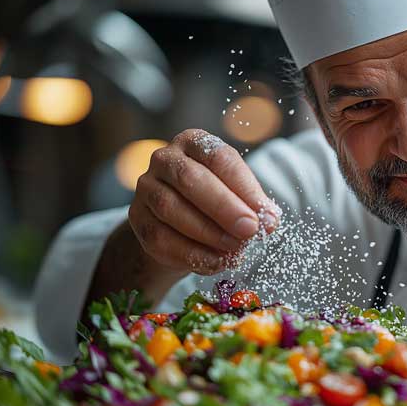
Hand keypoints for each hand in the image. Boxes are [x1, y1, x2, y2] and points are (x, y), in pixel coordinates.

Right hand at [128, 129, 278, 275]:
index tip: (267, 215)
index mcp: (194, 143)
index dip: (245, 187)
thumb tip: (270, 220)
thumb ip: (252, 204)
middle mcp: (165, 159)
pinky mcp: (137, 219)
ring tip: (236, 250)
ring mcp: (146, 188)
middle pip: (191, 179)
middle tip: (250, 230)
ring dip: (208, 233)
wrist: (177, 225)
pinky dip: (191, 254)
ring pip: (171, 209)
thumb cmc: (214, 202)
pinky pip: (160, 238)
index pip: (220, 158)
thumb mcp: (237, 195)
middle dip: (224, 208)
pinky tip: (216, 262)